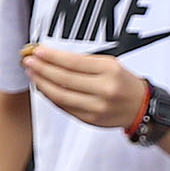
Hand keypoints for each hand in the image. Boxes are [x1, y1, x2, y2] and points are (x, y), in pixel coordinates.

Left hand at [18, 43, 146, 133]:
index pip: (73, 62)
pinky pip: (64, 107)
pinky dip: (50, 96)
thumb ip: (82, 61)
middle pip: (64, 79)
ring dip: (41, 83)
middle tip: (28, 61)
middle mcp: (105, 90)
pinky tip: (42, 87)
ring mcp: (97, 107)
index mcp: (110, 71)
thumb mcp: (110, 64)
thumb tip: (49, 56)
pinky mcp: (90, 120)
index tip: (37, 50)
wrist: (141, 107)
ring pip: (60, 95)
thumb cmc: (122, 82)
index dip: (51, 56)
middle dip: (41, 69)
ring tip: (31, 73)